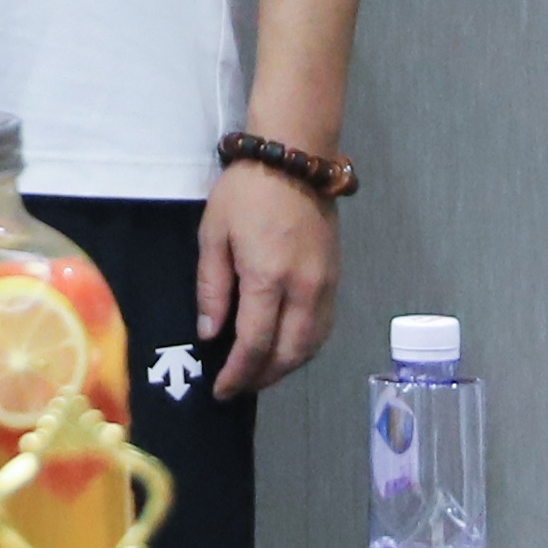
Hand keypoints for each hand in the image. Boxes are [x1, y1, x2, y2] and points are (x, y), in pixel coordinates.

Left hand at [197, 159, 340, 397]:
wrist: (294, 157)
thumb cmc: (245, 192)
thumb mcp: (213, 234)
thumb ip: (212, 288)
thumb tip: (210, 335)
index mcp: (269, 278)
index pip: (255, 345)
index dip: (237, 374)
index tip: (221, 390)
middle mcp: (304, 289)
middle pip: (289, 354)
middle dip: (262, 378)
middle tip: (238, 387)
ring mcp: (326, 286)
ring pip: (312, 346)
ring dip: (286, 367)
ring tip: (258, 374)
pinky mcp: (336, 279)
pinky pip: (324, 327)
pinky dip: (304, 347)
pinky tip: (284, 349)